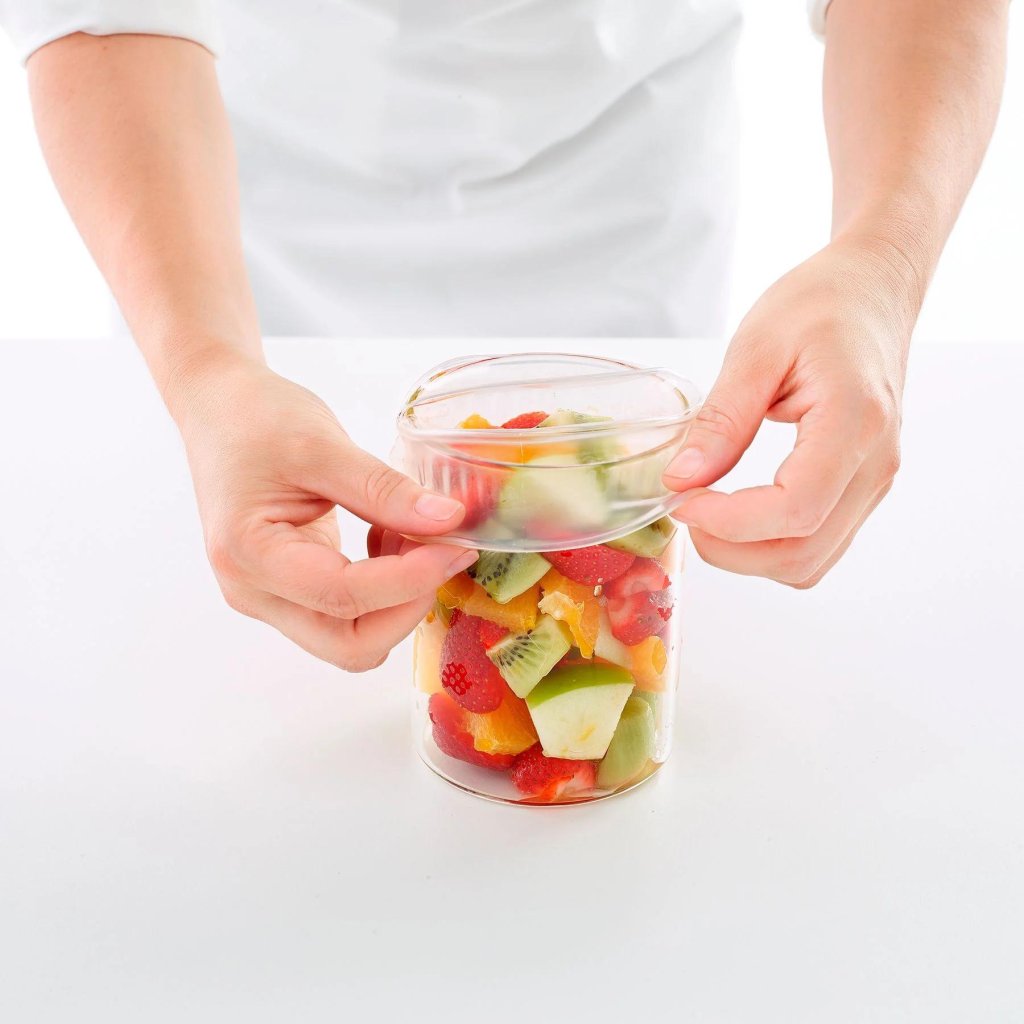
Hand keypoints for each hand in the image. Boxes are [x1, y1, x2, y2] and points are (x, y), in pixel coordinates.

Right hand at [172, 355, 476, 669]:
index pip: (343, 596)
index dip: (410, 579)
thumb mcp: (323, 445)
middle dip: (406, 606)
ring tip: (410, 533)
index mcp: (251, 554)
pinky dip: (383, 589)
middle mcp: (254, 592)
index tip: (456, 546)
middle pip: (349, 644)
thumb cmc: (256, 419)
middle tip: (441, 549)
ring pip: (351, 638)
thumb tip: (448, 521)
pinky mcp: (291, 591)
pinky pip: (347, 615)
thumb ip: (385, 490)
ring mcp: (270, 598)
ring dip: (397, 599)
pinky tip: (389, 537)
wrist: (219, 410)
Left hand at [663, 239, 914, 587]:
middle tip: (685, 508)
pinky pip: (818, 544)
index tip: (681, 497)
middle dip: (730, 548)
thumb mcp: (756, 347)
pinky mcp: (863, 488)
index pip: (795, 510)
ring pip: (810, 561)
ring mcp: (874, 481)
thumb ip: (720, 419)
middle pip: (802, 553)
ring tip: (707, 511)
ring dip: (749, 555)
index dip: (728, 521)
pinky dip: (770, 543)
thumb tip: (681, 479)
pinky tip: (737, 510)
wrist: (874, 290)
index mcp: (854, 421)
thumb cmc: (822, 304)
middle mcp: (875, 464)